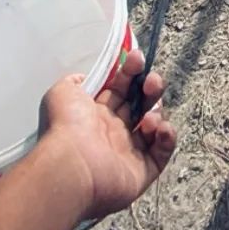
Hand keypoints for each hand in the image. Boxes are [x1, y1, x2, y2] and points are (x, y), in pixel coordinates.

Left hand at [37, 49, 176, 220]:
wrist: (71, 166)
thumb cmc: (65, 127)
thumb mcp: (61, 93)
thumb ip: (74, 82)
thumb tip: (84, 79)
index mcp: (96, 115)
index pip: (121, 89)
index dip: (131, 72)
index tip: (137, 58)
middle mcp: (113, 132)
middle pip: (141, 104)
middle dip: (150, 87)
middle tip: (151, 82)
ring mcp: (128, 153)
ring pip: (153, 126)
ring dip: (156, 112)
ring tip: (148, 117)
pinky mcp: (142, 171)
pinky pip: (162, 153)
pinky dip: (167, 138)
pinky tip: (160, 129)